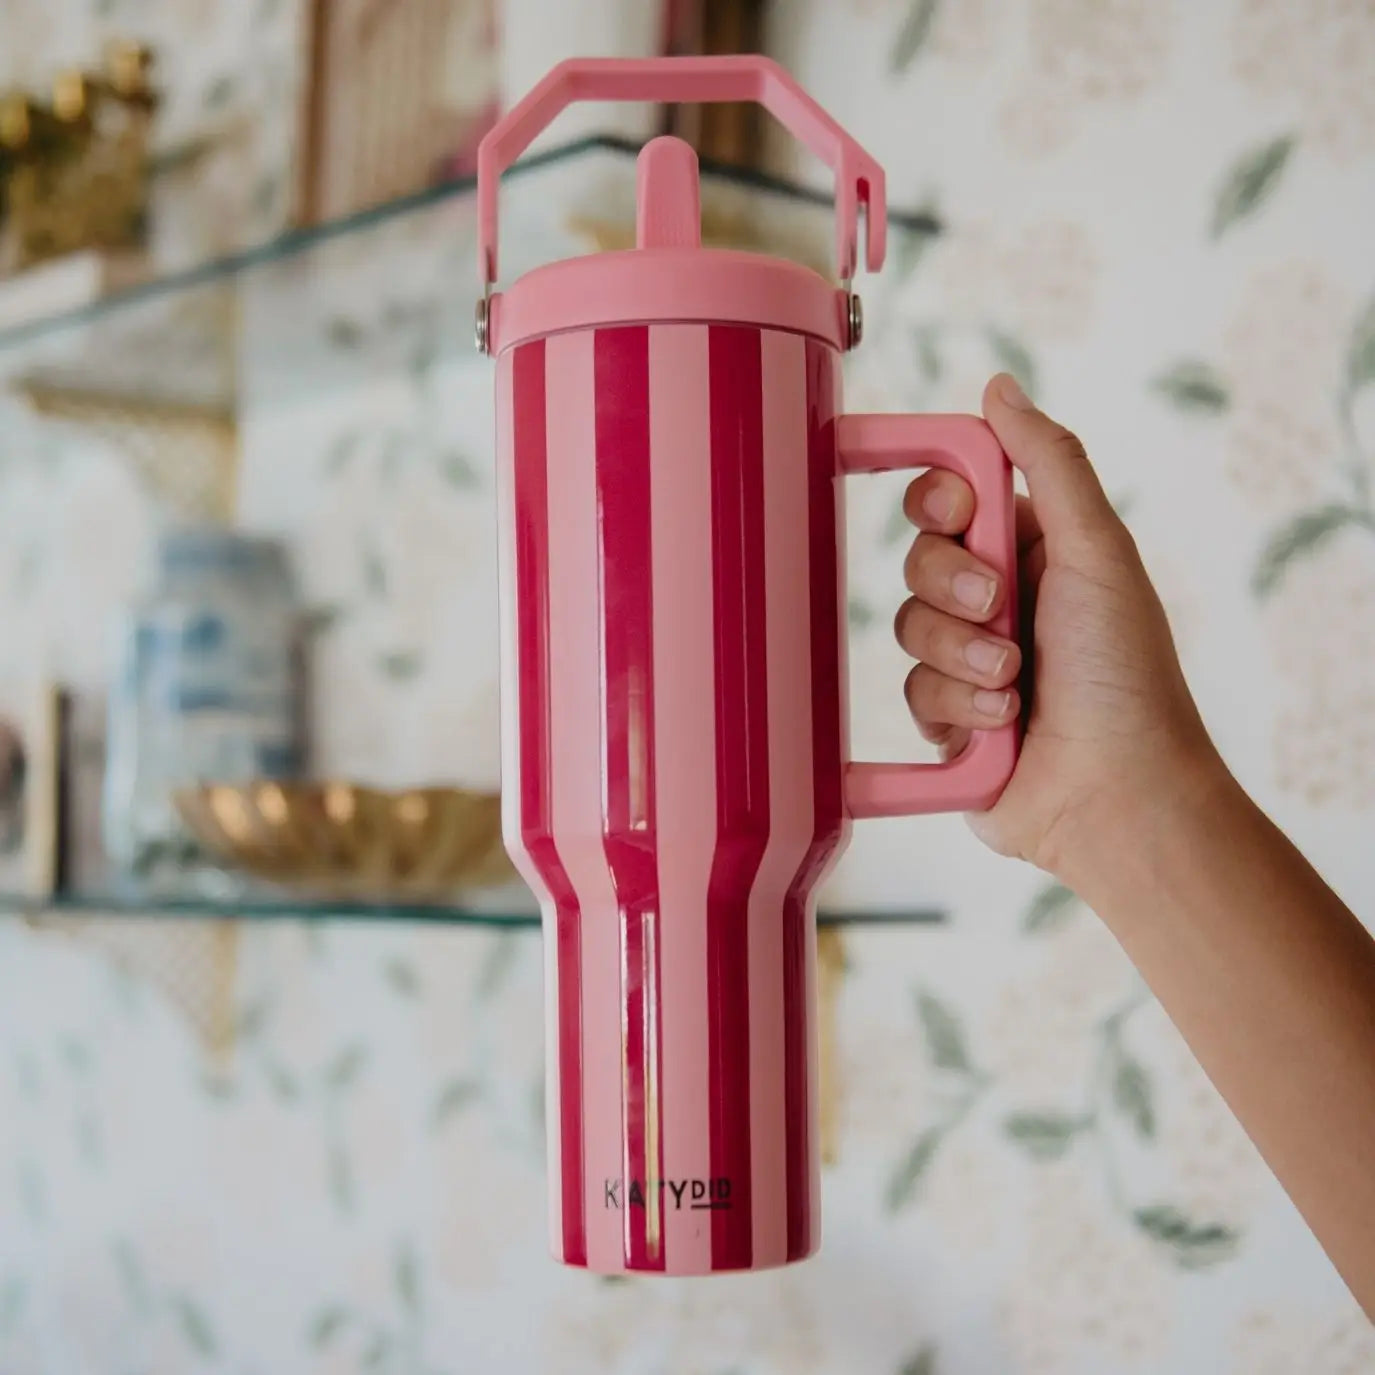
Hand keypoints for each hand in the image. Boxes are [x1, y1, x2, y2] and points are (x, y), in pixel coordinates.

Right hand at [896, 373, 1222, 874]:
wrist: (1117, 794)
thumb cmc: (1125, 675)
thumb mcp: (1098, 551)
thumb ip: (1049, 461)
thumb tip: (997, 387)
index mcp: (1034, 550)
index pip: (952, 499)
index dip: (940, 502)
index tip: (962, 516)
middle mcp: (996, 599)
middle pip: (918, 559)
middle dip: (956, 588)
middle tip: (1002, 610)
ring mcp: (967, 660)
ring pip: (906, 627)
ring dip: (963, 656)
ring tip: (1016, 685)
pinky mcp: (945, 718)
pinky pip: (911, 691)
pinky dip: (957, 707)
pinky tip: (1001, 726)